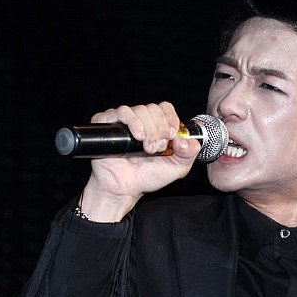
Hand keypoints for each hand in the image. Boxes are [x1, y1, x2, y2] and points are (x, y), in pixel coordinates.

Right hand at [79, 101, 200, 221]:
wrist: (123, 189)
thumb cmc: (146, 177)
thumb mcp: (177, 168)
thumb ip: (190, 153)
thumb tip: (186, 139)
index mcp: (156, 126)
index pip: (164, 108)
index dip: (171, 118)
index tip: (172, 134)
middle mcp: (140, 121)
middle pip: (153, 108)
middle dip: (160, 128)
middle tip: (158, 147)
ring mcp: (123, 122)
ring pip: (139, 109)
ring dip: (148, 129)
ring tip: (147, 148)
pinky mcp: (107, 124)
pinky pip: (120, 112)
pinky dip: (133, 122)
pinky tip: (137, 136)